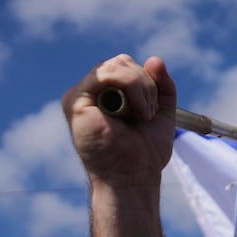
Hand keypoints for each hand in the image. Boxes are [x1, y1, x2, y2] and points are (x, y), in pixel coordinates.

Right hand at [62, 54, 178, 187]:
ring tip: (142, 116)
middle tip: (147, 115)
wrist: (134, 177)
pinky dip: (129, 87)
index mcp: (105, 94)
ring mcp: (79, 96)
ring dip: (140, 88)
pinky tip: (134, 112)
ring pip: (115, 66)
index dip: (147, 80)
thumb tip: (155, 59)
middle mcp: (89, 93)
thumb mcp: (160, 110)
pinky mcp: (75, 102)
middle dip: (145, 84)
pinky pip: (104, 74)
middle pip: (121, 62)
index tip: (153, 110)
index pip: (125, 66)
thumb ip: (161, 84)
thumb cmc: (144, 151)